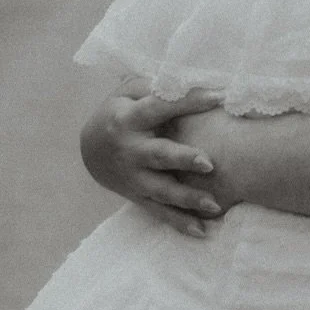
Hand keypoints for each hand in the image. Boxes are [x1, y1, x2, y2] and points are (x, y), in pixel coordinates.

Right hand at [79, 83, 225, 237]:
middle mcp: (130, 151)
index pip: (160, 107)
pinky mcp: (138, 197)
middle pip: (158, 155)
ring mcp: (133, 178)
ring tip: (214, 204)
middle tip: (209, 163)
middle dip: (183, 159)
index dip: (188, 101)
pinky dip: (179, 222)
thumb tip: (190, 78)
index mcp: (129, 119)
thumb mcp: (129, 92)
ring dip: (187, 198)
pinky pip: (160, 212)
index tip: (219, 96)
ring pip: (161, 190)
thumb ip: (156, 85)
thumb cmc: (119, 111)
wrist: (89, 149)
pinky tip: (202, 231)